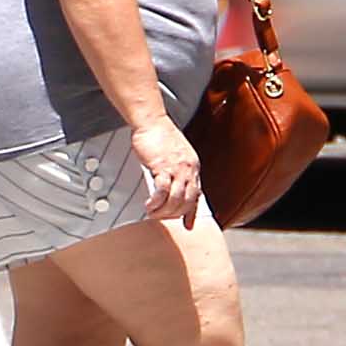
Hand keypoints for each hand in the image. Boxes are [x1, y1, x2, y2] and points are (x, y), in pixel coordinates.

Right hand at [128, 114, 206, 229]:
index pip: (197, 195)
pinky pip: (162, 191)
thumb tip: (172, 184)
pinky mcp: (163, 166)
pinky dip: (156, 202)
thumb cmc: (160, 135)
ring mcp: (177, 168)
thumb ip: (177, 170)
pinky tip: (149, 205)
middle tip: (161, 218)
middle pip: (187, 201)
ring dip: (164, 211)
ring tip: (153, 213)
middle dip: (174, 215)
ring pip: (176, 199)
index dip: (192, 213)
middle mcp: (189, 169)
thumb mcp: (176, 154)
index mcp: (193, 167)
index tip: (188, 225)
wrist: (152, 121)